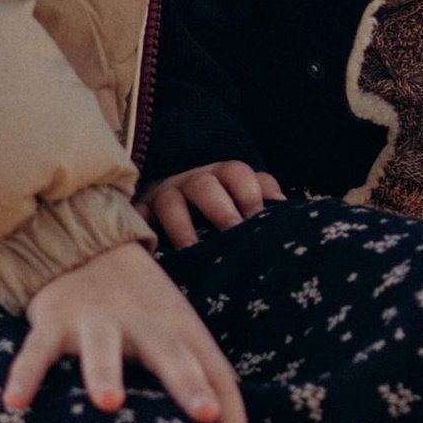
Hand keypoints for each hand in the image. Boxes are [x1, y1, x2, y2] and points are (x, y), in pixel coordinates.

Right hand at [2, 241, 255, 422]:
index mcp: (181, 331)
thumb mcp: (179, 338)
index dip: (231, 409)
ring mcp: (97, 322)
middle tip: (204, 413)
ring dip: (105, 373)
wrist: (85, 244)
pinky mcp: (54, 321)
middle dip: (188, 381)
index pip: (214, 372)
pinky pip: (37, 351)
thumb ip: (208, 389)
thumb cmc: (143, 312)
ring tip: (108, 403)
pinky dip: (26, 375)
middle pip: (171, 352)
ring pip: (103, 348)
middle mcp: (144, 325)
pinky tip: (15, 403)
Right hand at [143, 157, 283, 249]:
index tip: (256, 215)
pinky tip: (151, 249)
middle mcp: (191, 182)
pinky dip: (142, 229)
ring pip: (170, 202)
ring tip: (191, 249)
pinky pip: (137, 218)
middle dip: (220, 207)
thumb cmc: (217, 208)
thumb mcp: (241, 198)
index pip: (236, 172)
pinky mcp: (141, 214)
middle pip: (204, 184)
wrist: (169, 206)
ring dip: (182, 225)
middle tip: (232, 230)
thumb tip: (285, 206)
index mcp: (220, 177)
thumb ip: (262, 194)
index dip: (248, 190)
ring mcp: (163, 196)